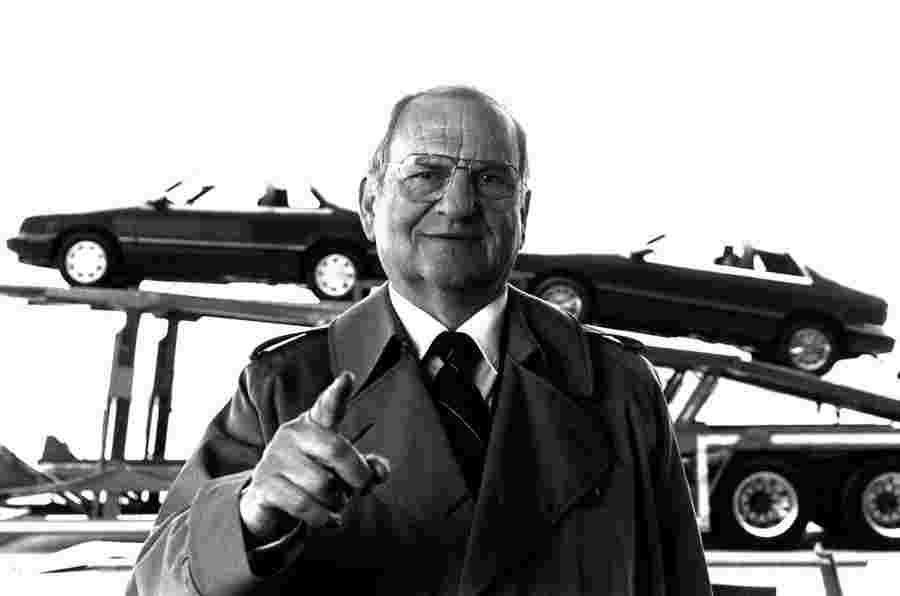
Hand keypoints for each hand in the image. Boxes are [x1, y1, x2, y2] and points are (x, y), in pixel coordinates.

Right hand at [239, 371, 389, 542]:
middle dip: (357, 476)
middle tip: (362, 489)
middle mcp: (293, 434)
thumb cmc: (313, 477)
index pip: (327, 406)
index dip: (338, 393)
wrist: (267, 502)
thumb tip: (379, 472)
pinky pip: (305, 505)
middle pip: (337, 450)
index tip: (348, 378)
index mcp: (314, 423)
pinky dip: (323, 518)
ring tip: (334, 502)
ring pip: (323, 484)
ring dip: (337, 501)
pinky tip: (330, 520)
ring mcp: (275, 457)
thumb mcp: (341, 470)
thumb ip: (366, 467)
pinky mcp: (264, 485)